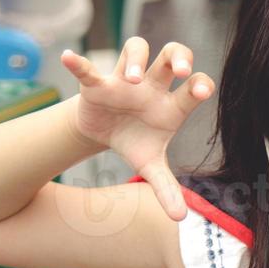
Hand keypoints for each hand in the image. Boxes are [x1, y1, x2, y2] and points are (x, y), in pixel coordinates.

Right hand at [60, 38, 214, 220]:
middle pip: (172, 54)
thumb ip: (165, 188)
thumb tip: (180, 218)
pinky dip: (78, 63)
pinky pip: (89, 68)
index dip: (200, 84)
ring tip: (132, 78)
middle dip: (178, 58)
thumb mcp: (150, 165)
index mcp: (172, 104)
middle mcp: (153, 85)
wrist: (106, 132)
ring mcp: (126, 79)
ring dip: (136, 60)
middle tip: (180, 71)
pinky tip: (67, 58)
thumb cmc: (136, 141)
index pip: (194, 86)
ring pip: (137, 49)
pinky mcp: (98, 82)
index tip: (202, 91)